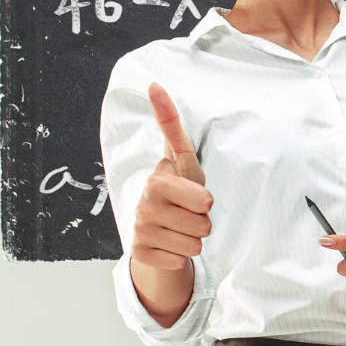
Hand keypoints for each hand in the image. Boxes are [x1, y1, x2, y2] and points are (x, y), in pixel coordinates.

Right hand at [128, 85, 213, 324]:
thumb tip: (154, 84)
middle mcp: (144, 205)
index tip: (196, 196)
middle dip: (203, 221)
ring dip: (193, 239)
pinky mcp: (139, 253)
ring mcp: (139, 230)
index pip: (204, 201)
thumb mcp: (181, 158)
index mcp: (157, 181)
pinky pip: (180, 261)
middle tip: (188, 212)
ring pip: (194, 246)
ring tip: (180, 227)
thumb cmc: (178, 187)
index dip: (206, 201)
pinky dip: (179, 255)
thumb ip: (171, 124)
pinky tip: (169, 243)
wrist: (157, 224)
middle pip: (203, 226)